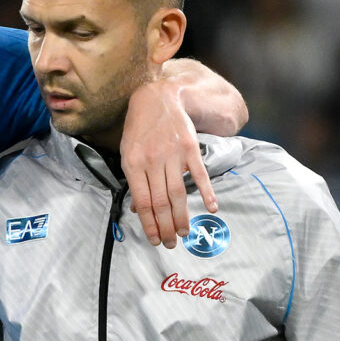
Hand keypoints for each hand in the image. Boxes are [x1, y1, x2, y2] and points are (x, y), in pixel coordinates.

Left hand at [116, 74, 216, 248]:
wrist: (158, 97)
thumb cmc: (140, 128)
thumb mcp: (128, 152)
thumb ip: (134, 180)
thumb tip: (138, 209)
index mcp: (134, 164)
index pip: (143, 202)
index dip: (149, 224)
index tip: (155, 240)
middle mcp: (153, 160)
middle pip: (161, 202)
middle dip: (166, 227)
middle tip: (170, 243)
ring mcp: (173, 154)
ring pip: (178, 193)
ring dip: (182, 216)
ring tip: (184, 233)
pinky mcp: (190, 148)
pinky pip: (199, 174)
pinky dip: (206, 192)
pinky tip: (211, 208)